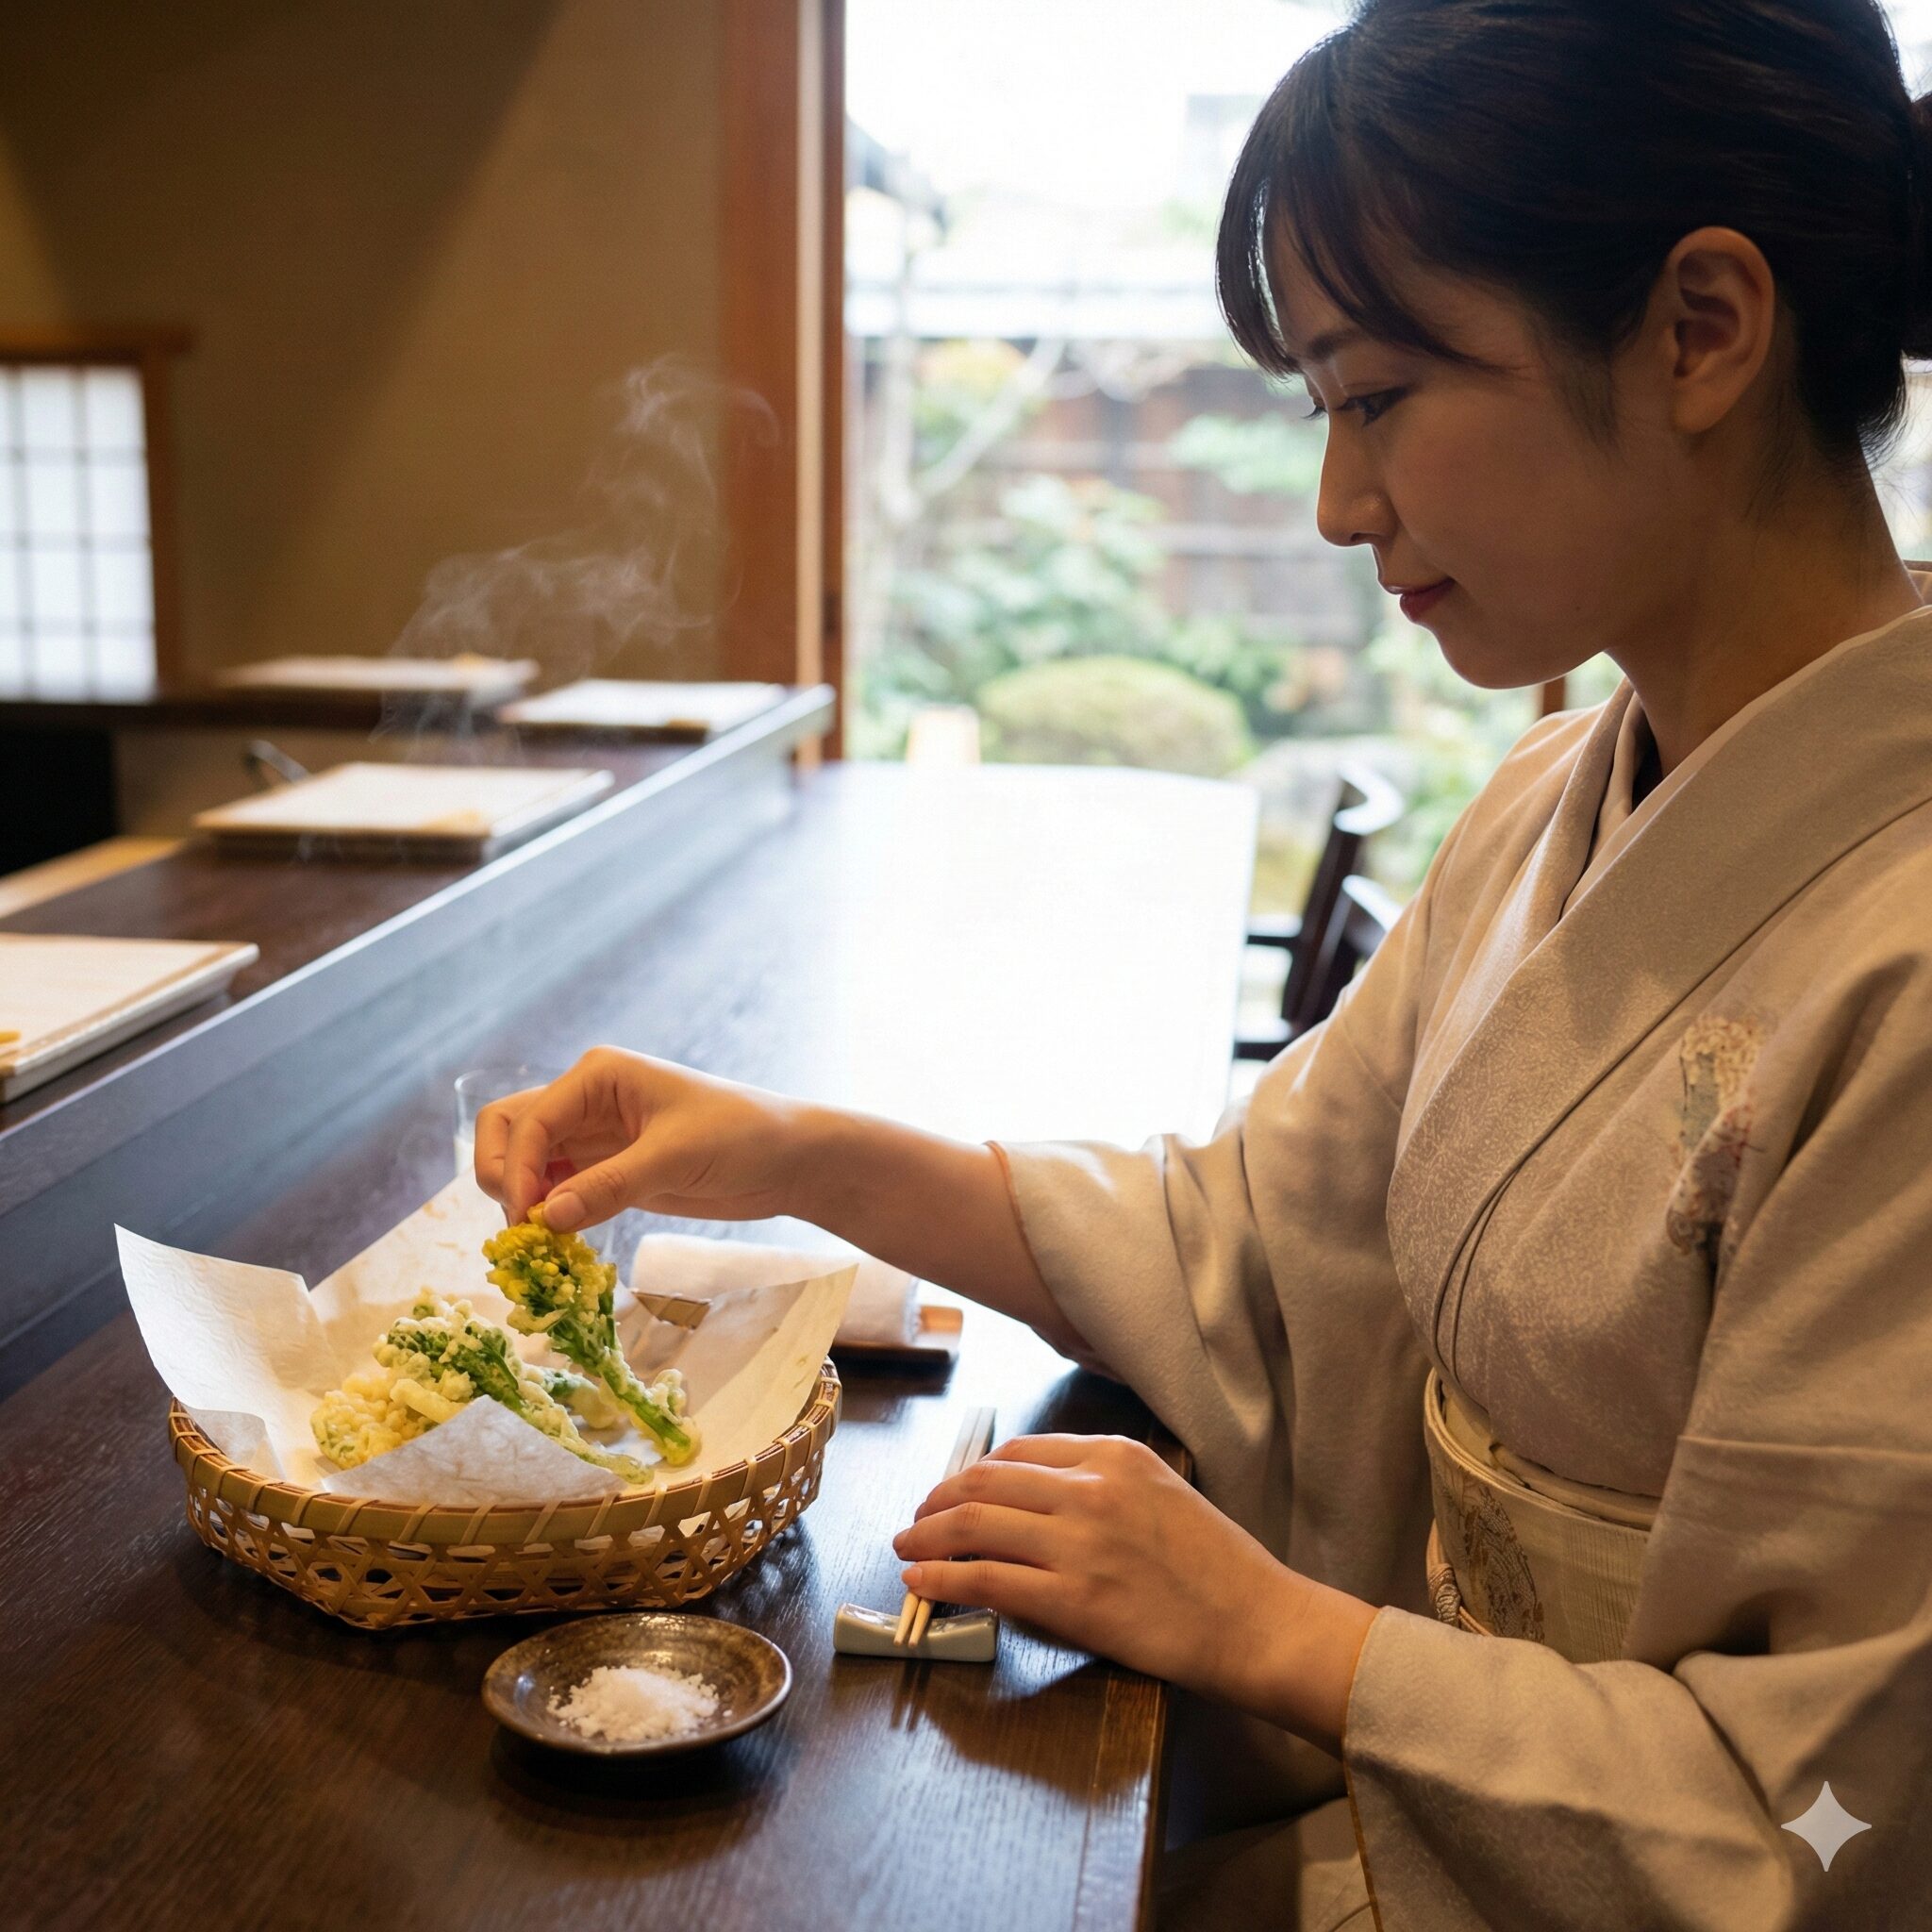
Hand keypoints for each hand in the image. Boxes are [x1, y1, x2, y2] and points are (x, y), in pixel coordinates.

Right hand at [473, 1047, 824, 1230]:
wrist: (788, 1159)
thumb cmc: (742, 1136)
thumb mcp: (676, 1157)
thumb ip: (610, 1185)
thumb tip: (546, 1218)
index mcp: (598, 1074)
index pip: (530, 1119)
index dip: (515, 1169)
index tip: (527, 1221)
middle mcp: (586, 1099)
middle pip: (510, 1130)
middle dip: (502, 1174)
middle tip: (523, 1226)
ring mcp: (594, 1136)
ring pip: (527, 1162)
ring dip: (521, 1198)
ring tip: (541, 1243)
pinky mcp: (607, 1170)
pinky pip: (557, 1189)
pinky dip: (549, 1214)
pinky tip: (561, 1242)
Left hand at [892, 1434, 1377, 1753]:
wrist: (1257, 1621)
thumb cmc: (1218, 1566)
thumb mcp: (1163, 1494)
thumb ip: (1102, 1486)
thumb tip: (1037, 1501)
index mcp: (1114, 1456)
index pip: (1019, 1453)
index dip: (975, 1473)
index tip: (956, 1492)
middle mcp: (1090, 1489)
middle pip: (985, 1481)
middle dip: (938, 1501)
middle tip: (918, 1520)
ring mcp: (1078, 1543)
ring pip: (975, 1524)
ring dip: (928, 1536)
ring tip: (908, 1549)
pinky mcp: (1071, 1599)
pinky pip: (986, 1579)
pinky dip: (943, 1579)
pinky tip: (923, 1583)